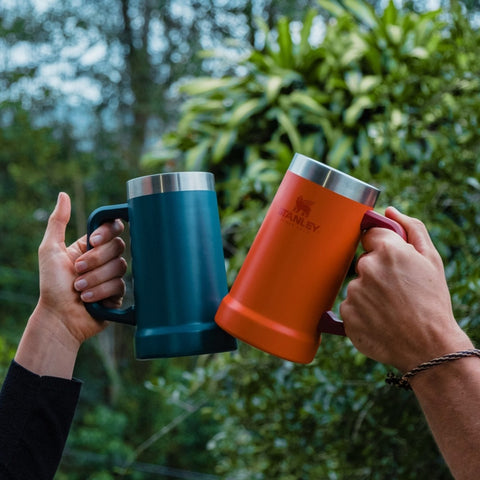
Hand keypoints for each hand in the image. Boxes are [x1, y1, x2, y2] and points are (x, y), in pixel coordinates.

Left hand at [15, 192, 126, 377]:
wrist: (59, 317)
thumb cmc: (51, 285)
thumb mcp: (50, 250)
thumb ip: (58, 222)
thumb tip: (63, 195)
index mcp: (91, 246)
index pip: (112, 228)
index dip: (106, 233)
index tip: (92, 242)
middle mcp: (104, 259)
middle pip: (118, 247)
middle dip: (95, 261)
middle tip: (77, 271)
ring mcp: (113, 276)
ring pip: (120, 267)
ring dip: (95, 279)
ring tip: (79, 290)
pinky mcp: (118, 294)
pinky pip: (120, 285)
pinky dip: (101, 292)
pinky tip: (89, 300)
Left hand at [340, 207, 471, 372]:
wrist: (429, 347)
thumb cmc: (433, 302)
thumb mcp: (431, 260)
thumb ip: (411, 229)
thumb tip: (390, 211)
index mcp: (387, 250)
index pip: (369, 235)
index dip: (381, 247)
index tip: (390, 261)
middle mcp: (367, 268)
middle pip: (363, 262)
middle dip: (376, 272)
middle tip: (396, 291)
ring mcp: (354, 292)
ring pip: (357, 285)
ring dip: (368, 294)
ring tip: (390, 309)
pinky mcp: (346, 314)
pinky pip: (350, 306)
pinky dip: (361, 312)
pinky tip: (379, 320)